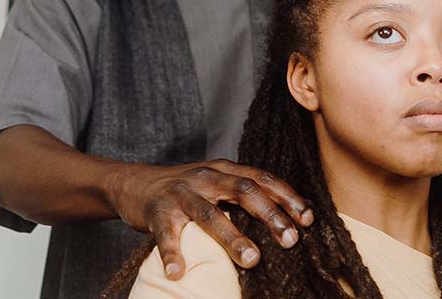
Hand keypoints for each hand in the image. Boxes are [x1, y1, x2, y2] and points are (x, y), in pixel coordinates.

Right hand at [109, 160, 312, 279]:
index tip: (307, 218)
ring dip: (232, 237)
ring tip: (251, 260)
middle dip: (270, 215)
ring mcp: (181, 193)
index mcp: (224, 170)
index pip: (262, 178)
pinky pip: (166, 234)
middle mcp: (205, 177)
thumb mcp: (215, 181)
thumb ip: (242, 192)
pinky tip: (178, 272)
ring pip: (210, 214)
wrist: (134, 183)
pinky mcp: (157, 212)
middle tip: (290, 240)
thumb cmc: (185, 188)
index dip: (287, 196)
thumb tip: (284, 217)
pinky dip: (172, 254)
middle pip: (244, 191)